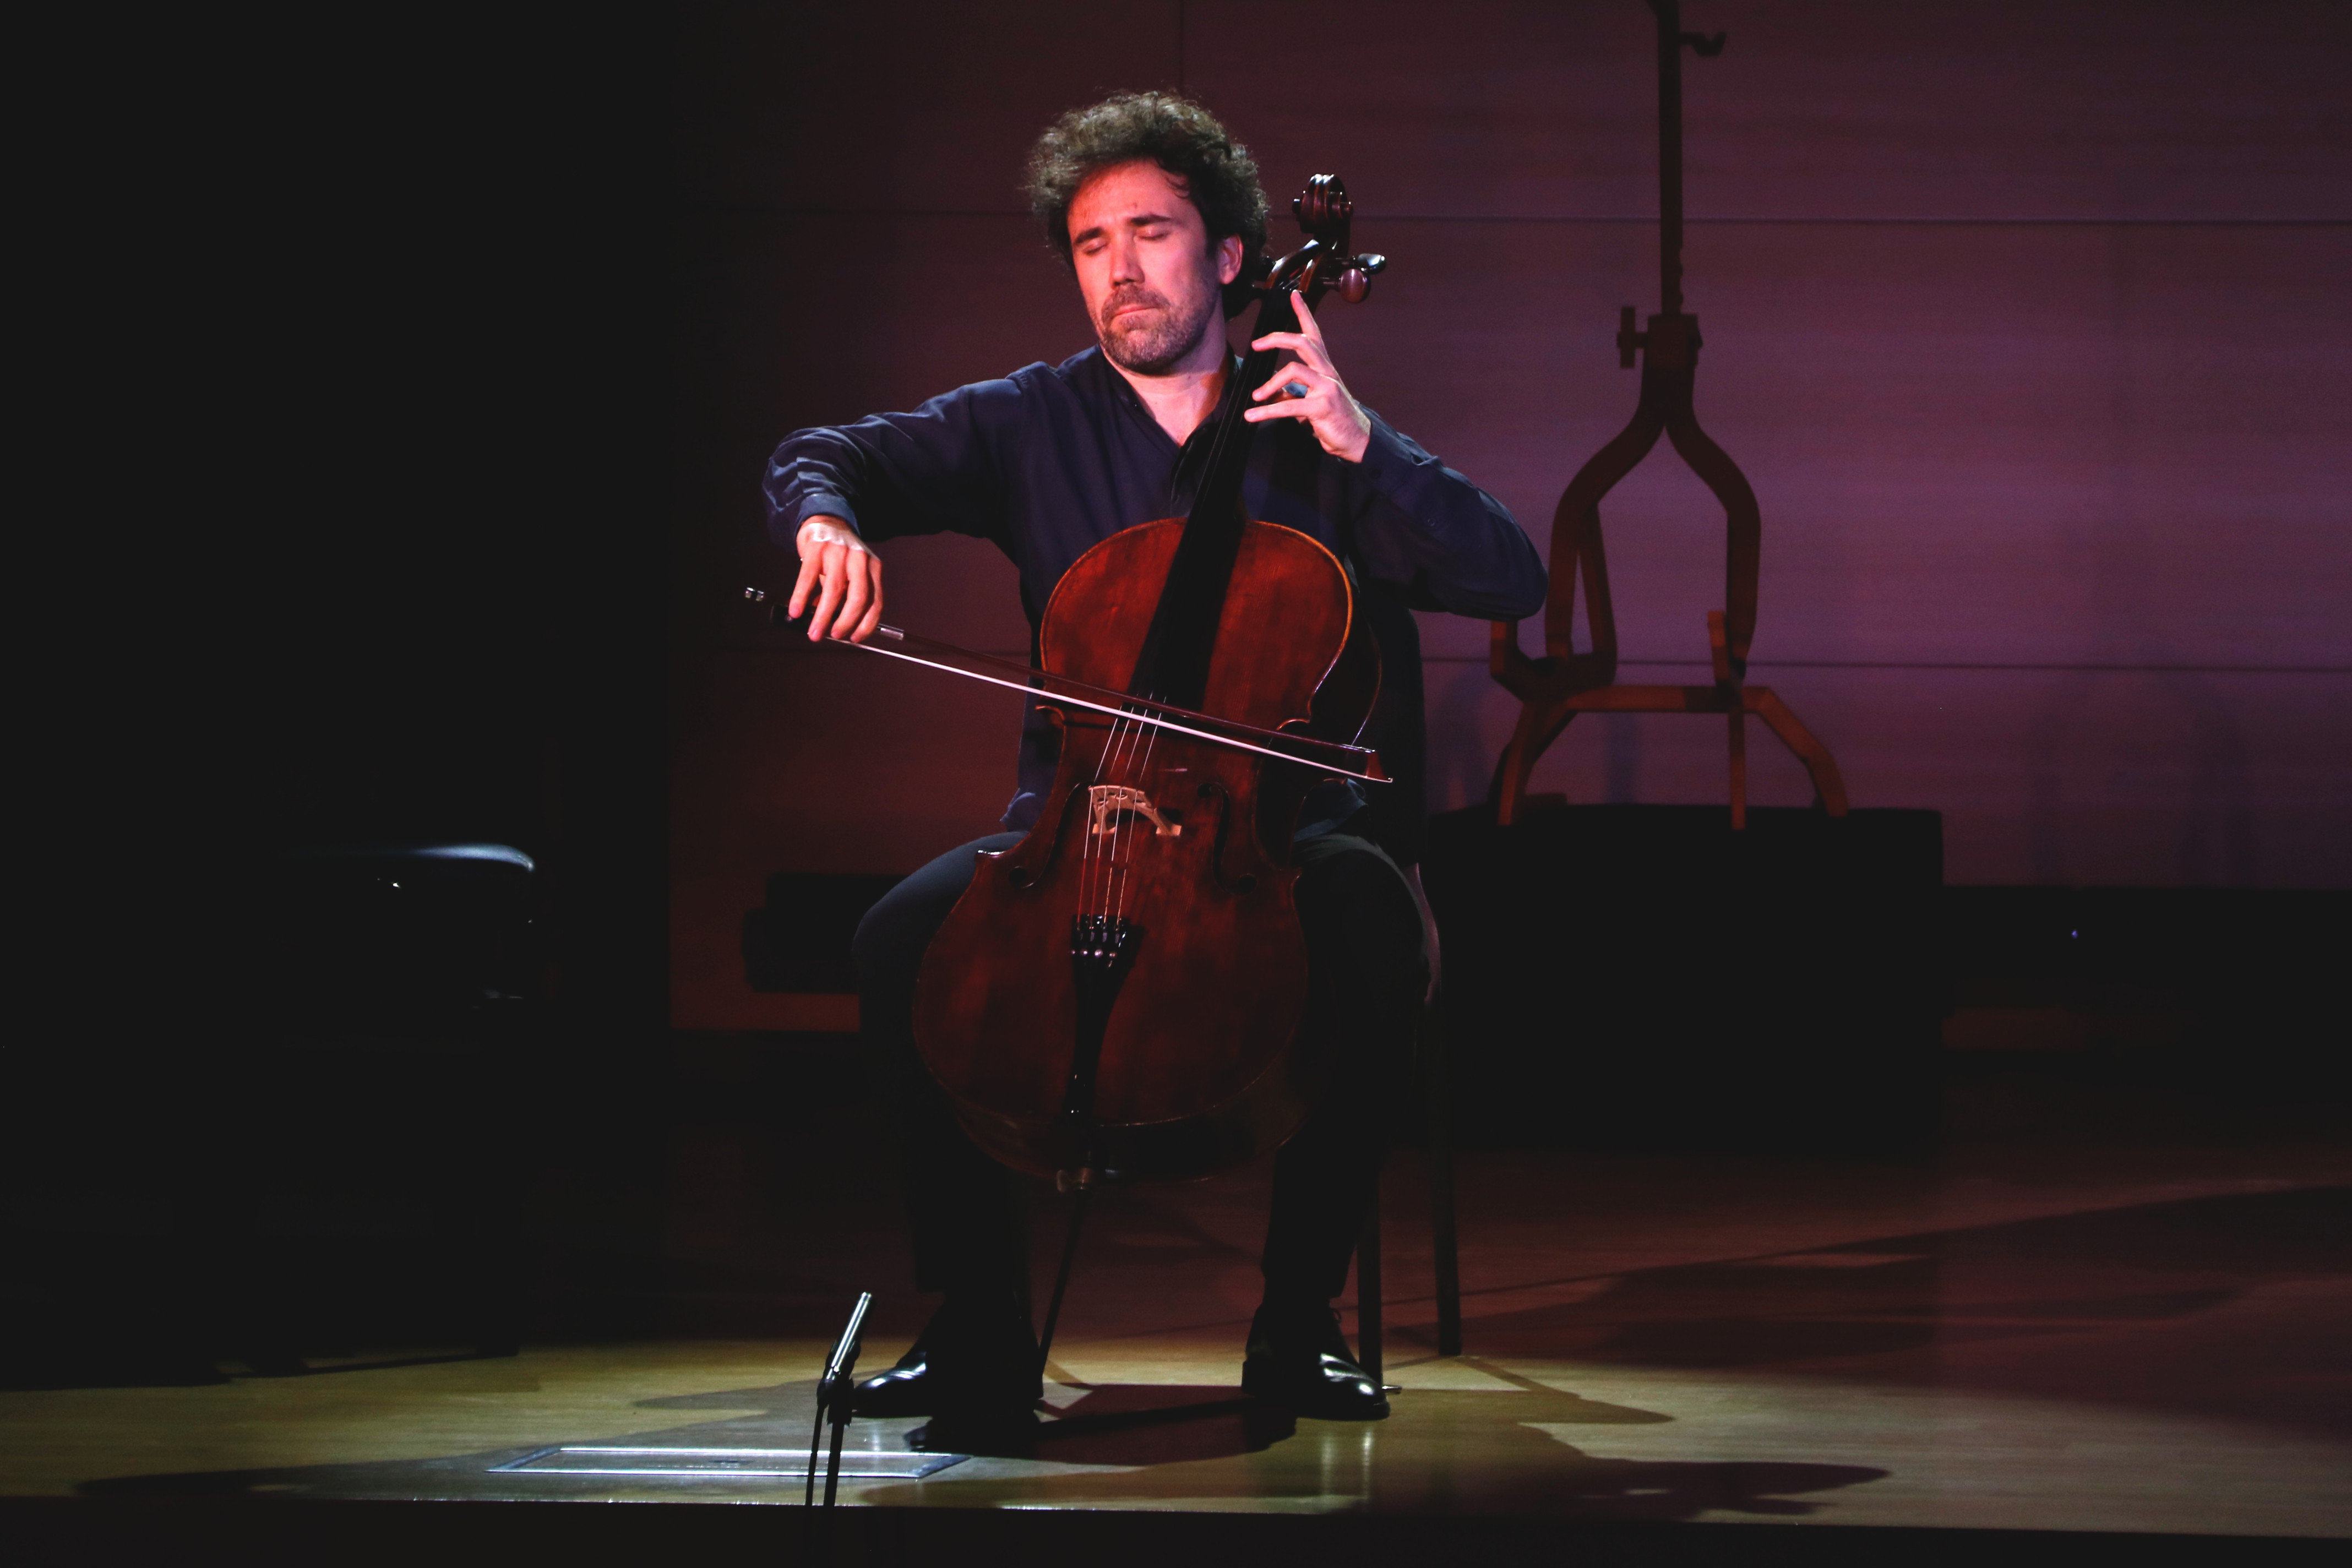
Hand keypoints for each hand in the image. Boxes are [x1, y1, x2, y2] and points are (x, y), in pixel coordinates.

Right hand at [787, 515, 883, 642]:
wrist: (825, 522)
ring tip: (814, 633)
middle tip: (834, 636)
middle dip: (846, 622)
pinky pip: (808, 578)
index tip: (855, 638)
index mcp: (873, 568)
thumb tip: (832, 626)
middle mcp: (859, 560)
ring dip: (823, 616)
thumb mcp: (851, 573)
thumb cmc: (839, 556)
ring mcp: (838, 553)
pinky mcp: (816, 549)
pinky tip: (796, 611)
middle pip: (859, 597)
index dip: (867, 624)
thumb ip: (846, 597)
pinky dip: (801, 598)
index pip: (875, 601)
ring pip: (834, 591)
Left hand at [1243, 290, 1371, 461]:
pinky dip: (1267, 411)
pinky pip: (1290, 405)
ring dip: (1270, 384)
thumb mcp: (1312, 402)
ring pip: (1294, 370)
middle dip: (1277, 339)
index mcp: (1325, 368)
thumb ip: (1294, 393)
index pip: (1314, 334)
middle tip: (1256, 345)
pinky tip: (1252, 416)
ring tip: (1256, 397)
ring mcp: (1327, 387)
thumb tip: (1273, 392)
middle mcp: (1327, 372)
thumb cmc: (1335, 419)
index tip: (1294, 296)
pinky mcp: (1323, 406)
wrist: (1357, 440)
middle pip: (1303, 342)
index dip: (1304, 313)